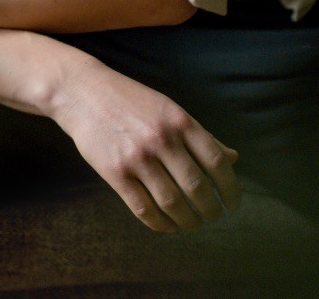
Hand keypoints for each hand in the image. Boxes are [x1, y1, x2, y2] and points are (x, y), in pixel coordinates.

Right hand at [50, 58, 239, 232]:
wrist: (85, 93)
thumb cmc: (132, 101)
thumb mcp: (169, 109)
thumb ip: (199, 135)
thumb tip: (232, 158)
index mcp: (179, 120)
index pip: (215, 161)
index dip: (230, 188)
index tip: (233, 203)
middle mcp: (161, 138)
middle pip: (196, 187)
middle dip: (210, 209)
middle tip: (213, 216)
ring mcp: (138, 157)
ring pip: (172, 203)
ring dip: (187, 220)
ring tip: (192, 223)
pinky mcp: (116, 173)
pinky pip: (144, 209)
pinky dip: (160, 224)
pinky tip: (167, 225)